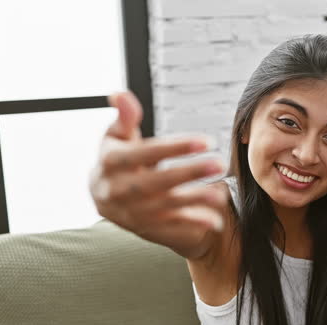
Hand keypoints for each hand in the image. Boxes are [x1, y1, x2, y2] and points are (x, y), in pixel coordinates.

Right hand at [89, 90, 228, 255]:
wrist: (104, 198)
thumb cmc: (117, 160)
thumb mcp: (116, 137)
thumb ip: (125, 118)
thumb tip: (121, 95)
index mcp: (110, 164)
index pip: (144, 153)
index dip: (174, 147)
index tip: (206, 141)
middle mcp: (118, 191)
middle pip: (155, 182)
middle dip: (189, 173)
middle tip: (220, 164)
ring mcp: (132, 212)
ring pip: (166, 207)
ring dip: (195, 201)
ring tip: (221, 194)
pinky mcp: (146, 227)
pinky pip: (171, 226)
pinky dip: (193, 224)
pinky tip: (215, 220)